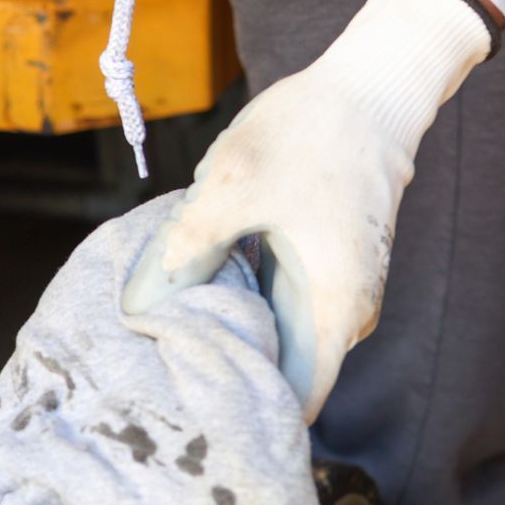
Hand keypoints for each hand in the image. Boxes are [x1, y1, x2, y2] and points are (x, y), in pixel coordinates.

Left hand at [124, 0, 496, 419]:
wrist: (365, 89)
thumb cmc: (310, 135)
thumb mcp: (231, 189)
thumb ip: (186, 250)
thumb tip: (139, 307)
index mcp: (332, 311)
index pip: (294, 402)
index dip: (242, 413)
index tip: (188, 415)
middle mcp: (339, 314)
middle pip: (278, 374)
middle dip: (219, 379)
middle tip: (151, 379)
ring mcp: (329, 292)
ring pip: (270, 339)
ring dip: (222, 340)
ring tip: (157, 344)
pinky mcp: (314, 270)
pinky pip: (269, 307)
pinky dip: (231, 308)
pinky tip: (184, 299)